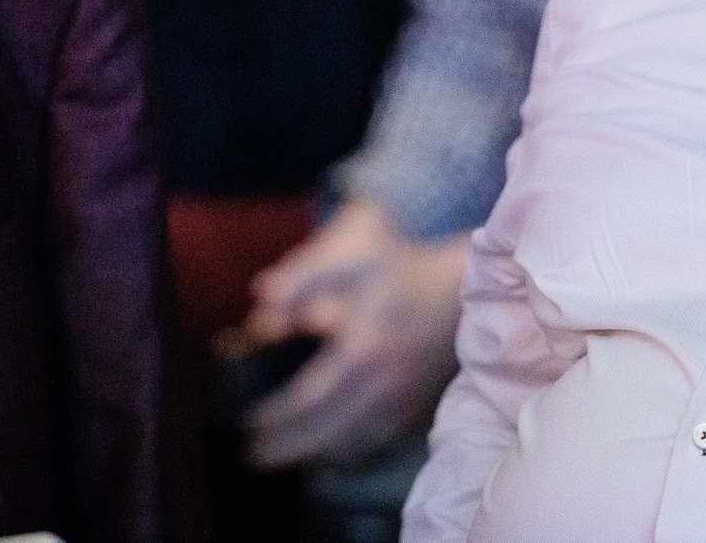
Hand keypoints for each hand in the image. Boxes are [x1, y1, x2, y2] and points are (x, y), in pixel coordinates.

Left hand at [242, 198, 469, 466]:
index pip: (308, 394)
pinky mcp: (412, 408)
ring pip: (349, 442)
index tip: (245, 418)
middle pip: (325, 427)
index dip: (275, 413)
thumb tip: (260, 309)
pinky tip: (320, 456)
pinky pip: (373, 443)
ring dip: (308, 454)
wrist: (460, 289)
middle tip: (251, 451)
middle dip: (284, 444)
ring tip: (273, 457)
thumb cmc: (397, 264)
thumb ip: (303, 274)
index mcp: (361, 344)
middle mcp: (381, 379)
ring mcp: (399, 398)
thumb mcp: (352, 248)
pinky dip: (343, 456)